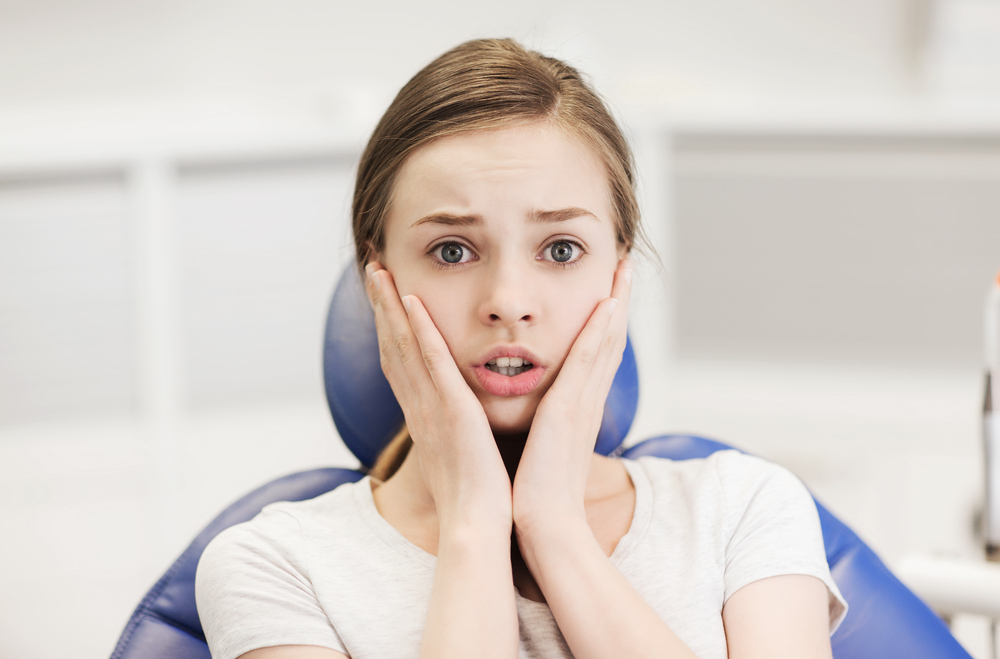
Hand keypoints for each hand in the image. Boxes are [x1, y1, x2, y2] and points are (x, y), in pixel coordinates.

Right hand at [365, 262, 511, 529]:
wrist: (476, 525)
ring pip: (403, 346)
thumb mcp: (461, 453)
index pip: (400, 361)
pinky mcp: (450, 411)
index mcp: (423, 415)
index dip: (389, 327)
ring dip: (390, 306)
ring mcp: (431, 407)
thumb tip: (463, 419)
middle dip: (380, 306)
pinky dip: (419, 331)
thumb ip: (457, 429)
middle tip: (371, 268)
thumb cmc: (475, 496)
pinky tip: (412, 301)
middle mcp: (418, 406)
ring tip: (379, 270)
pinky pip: (432, 363)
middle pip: (391, 346)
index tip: (384, 296)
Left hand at [511, 258, 632, 525]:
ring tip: (622, 265)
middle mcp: (586, 400)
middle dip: (619, 297)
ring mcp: (583, 404)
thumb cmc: (537, 491)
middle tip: (625, 260)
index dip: (606, 318)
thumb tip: (535, 412)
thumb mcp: (542, 446)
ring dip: (615, 300)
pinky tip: (605, 303)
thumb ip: (543, 424)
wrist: (543, 525)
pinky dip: (599, 331)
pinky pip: (588, 361)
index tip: (610, 286)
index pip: (596, 352)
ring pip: (605, 341)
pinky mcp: (570, 411)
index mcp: (577, 407)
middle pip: (609, 338)